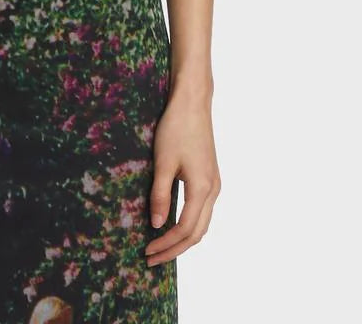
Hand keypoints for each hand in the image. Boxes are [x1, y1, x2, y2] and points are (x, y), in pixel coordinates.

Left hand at [145, 90, 220, 266]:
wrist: (193, 103)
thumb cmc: (176, 129)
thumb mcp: (163, 162)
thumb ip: (160, 195)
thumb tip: (157, 225)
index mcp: (203, 189)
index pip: (185, 230)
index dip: (166, 244)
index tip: (147, 252)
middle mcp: (213, 190)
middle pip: (197, 233)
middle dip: (174, 248)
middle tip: (151, 258)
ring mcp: (214, 184)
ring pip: (201, 223)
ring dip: (182, 238)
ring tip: (160, 246)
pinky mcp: (210, 176)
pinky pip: (202, 210)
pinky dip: (188, 223)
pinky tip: (172, 222)